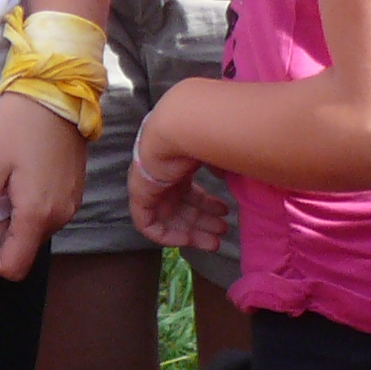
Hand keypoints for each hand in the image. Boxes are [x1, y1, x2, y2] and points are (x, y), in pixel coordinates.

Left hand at [0, 93, 87, 281]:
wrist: (57, 90)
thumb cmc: (19, 123)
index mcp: (37, 213)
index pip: (13, 266)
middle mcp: (59, 215)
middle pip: (24, 251)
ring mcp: (70, 204)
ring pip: (35, 234)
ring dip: (13, 224)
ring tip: (2, 190)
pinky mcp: (74, 191)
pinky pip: (48, 216)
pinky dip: (29, 211)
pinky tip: (19, 183)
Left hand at [128, 92, 230, 254]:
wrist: (180, 127)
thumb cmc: (203, 134)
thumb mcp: (218, 154)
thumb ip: (224, 167)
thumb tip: (231, 175)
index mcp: (178, 165)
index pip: (190, 192)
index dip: (208, 205)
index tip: (226, 212)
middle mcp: (162, 177)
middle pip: (182, 208)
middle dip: (204, 222)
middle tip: (223, 232)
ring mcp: (149, 187)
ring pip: (168, 219)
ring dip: (192, 233)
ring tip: (215, 241)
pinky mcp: (139, 197)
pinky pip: (149, 226)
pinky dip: (168, 236)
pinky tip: (189, 239)